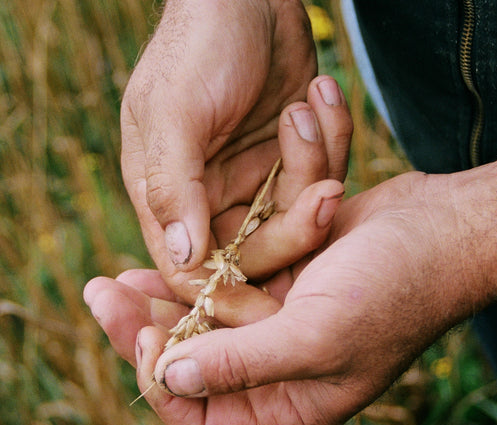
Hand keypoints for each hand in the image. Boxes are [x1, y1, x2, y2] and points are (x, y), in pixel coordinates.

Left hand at [85, 158, 496, 424]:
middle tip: (98, 295)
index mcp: (291, 403)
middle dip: (142, 332)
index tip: (141, 335)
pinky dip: (191, 275)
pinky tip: (155, 260)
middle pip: (192, 366)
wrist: (445, 228)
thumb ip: (243, 364)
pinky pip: (221, 288)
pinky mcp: (281, 283)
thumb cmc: (396, 287)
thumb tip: (170, 380)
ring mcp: (279, 326)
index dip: (161, 382)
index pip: (202, 418)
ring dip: (158, 301)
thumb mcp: (317, 336)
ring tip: (112, 280)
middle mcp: (280, 372)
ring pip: (200, 324)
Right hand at [124, 73, 351, 327]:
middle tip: (325, 194)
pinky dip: (331, 139)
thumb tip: (181, 257)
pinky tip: (320, 93)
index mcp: (166, 195)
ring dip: (315, 167)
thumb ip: (173, 187)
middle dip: (293, 229)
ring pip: (294, 220)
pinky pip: (319, 178)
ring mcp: (252, 180)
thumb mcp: (175, 113)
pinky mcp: (290, 159)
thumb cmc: (199, 44)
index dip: (224, 296)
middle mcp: (208, 197)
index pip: (188, 270)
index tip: (270, 309)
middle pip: (252, 255)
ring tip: (310, 107)